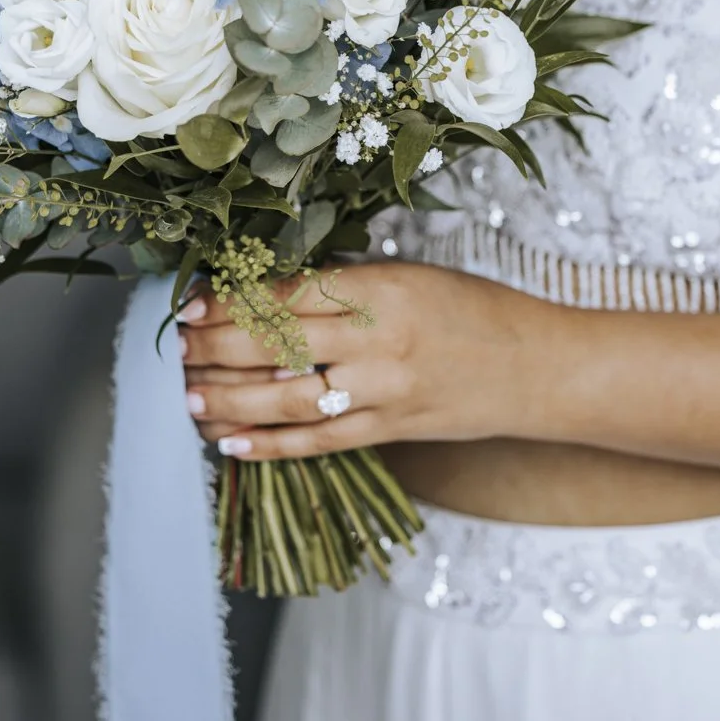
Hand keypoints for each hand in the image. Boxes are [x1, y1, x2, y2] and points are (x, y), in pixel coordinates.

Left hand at [178, 261, 538, 460]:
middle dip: (219, 348)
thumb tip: (267, 289)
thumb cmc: (474, 310)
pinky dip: (272, 446)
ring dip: (233, 402)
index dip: (234, 301)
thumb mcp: (411, 274)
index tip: (193, 303)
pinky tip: (231, 444)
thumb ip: (346, 283)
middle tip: (181, 348)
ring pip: (291, 401)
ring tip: (191, 398)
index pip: (291, 295)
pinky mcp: (392, 431)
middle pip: (279, 347)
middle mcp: (380, 342)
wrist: (538, 368)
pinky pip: (321, 443)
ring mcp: (385, 393)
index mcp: (383, 289)